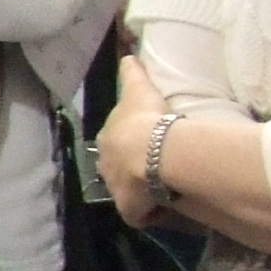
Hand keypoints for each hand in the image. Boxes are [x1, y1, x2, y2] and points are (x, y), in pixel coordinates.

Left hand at [99, 49, 170, 222]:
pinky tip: (165, 207)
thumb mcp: (137, 88)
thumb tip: (128, 55)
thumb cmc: (143, 118)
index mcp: (107, 139)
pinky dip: (150, 213)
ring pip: (127, 192)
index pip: (116, 142)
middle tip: (155, 167)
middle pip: (118, 169)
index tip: (146, 143)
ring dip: (141, 191)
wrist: (150, 151)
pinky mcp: (129, 210)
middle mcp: (105, 166)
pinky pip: (140, 215)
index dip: (130, 143)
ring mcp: (116, 190)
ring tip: (161, 186)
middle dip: (132, 169)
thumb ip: (132, 72)